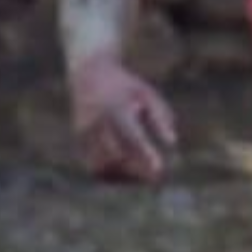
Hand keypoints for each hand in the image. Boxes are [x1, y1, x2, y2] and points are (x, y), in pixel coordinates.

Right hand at [68, 57, 174, 183]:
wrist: (89, 74)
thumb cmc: (125, 86)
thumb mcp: (147, 94)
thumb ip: (161, 117)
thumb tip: (172, 143)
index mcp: (116, 107)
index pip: (132, 136)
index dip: (146, 154)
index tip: (160, 170)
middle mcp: (97, 121)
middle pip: (117, 156)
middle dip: (138, 171)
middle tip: (157, 177)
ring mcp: (85, 133)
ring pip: (103, 167)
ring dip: (124, 176)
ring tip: (142, 175)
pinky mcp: (79, 141)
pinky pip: (94, 167)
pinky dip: (112, 175)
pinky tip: (128, 172)